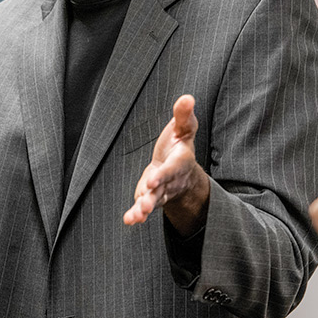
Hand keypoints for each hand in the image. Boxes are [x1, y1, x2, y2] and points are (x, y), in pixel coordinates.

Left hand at [124, 94, 209, 234]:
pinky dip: (137, 214)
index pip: (171, 169)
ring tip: (137, 216)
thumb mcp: (183, 129)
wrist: (180, 169)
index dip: (163, 175)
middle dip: (154, 196)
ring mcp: (161, 191)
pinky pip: (144, 208)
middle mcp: (171, 180)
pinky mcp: (151, 197)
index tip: (152, 180)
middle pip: (162, 189)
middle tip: (145, 204)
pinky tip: (129, 220)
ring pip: (154, 202)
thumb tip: (188, 97)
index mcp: (179, 162)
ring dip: (145, 209)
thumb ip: (184, 116)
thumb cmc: (179, 145)